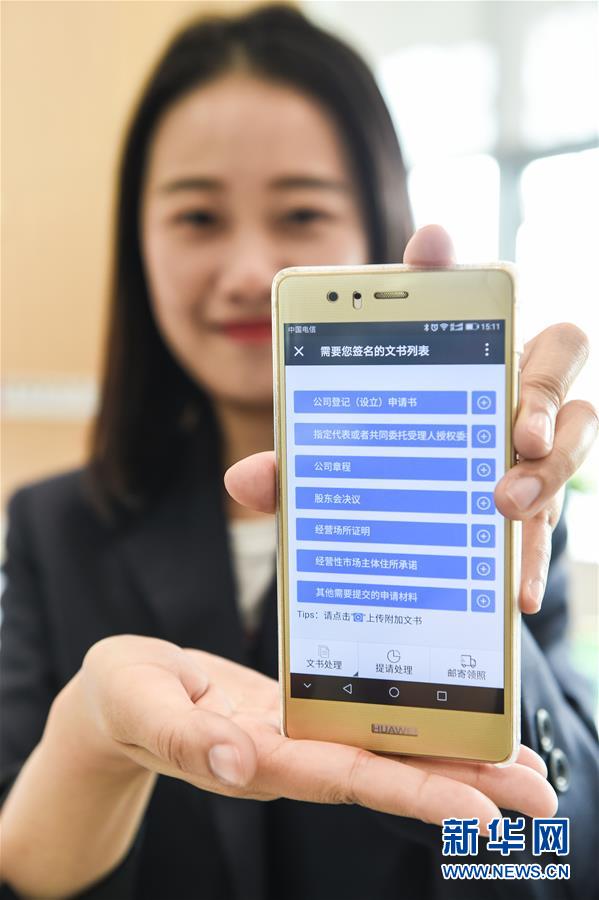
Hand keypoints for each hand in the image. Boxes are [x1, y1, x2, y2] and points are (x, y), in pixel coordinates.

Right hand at [78, 634, 555, 830]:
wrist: (124, 696)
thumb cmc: (125, 700)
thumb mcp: (142, 707)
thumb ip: (185, 738)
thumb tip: (236, 764)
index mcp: (260, 759)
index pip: (348, 780)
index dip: (415, 792)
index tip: (481, 809)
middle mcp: (292, 755)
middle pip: (386, 775)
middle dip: (463, 786)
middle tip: (540, 795)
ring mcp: (299, 735)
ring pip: (384, 749)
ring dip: (453, 758)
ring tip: (522, 768)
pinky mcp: (298, 711)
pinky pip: (362, 719)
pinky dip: (410, 723)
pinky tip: (449, 719)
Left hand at [225, 224, 597, 613]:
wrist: (426, 524)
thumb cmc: (384, 464)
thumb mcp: (337, 462)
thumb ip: (300, 464)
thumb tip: (242, 479)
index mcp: (460, 350)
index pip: (463, 287)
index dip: (452, 264)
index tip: (430, 244)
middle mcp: (509, 380)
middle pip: (561, 347)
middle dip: (541, 384)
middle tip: (514, 432)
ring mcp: (536, 437)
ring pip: (579, 426)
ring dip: (550, 468)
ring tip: (505, 505)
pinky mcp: (542, 497)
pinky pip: (558, 514)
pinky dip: (536, 553)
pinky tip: (514, 589)